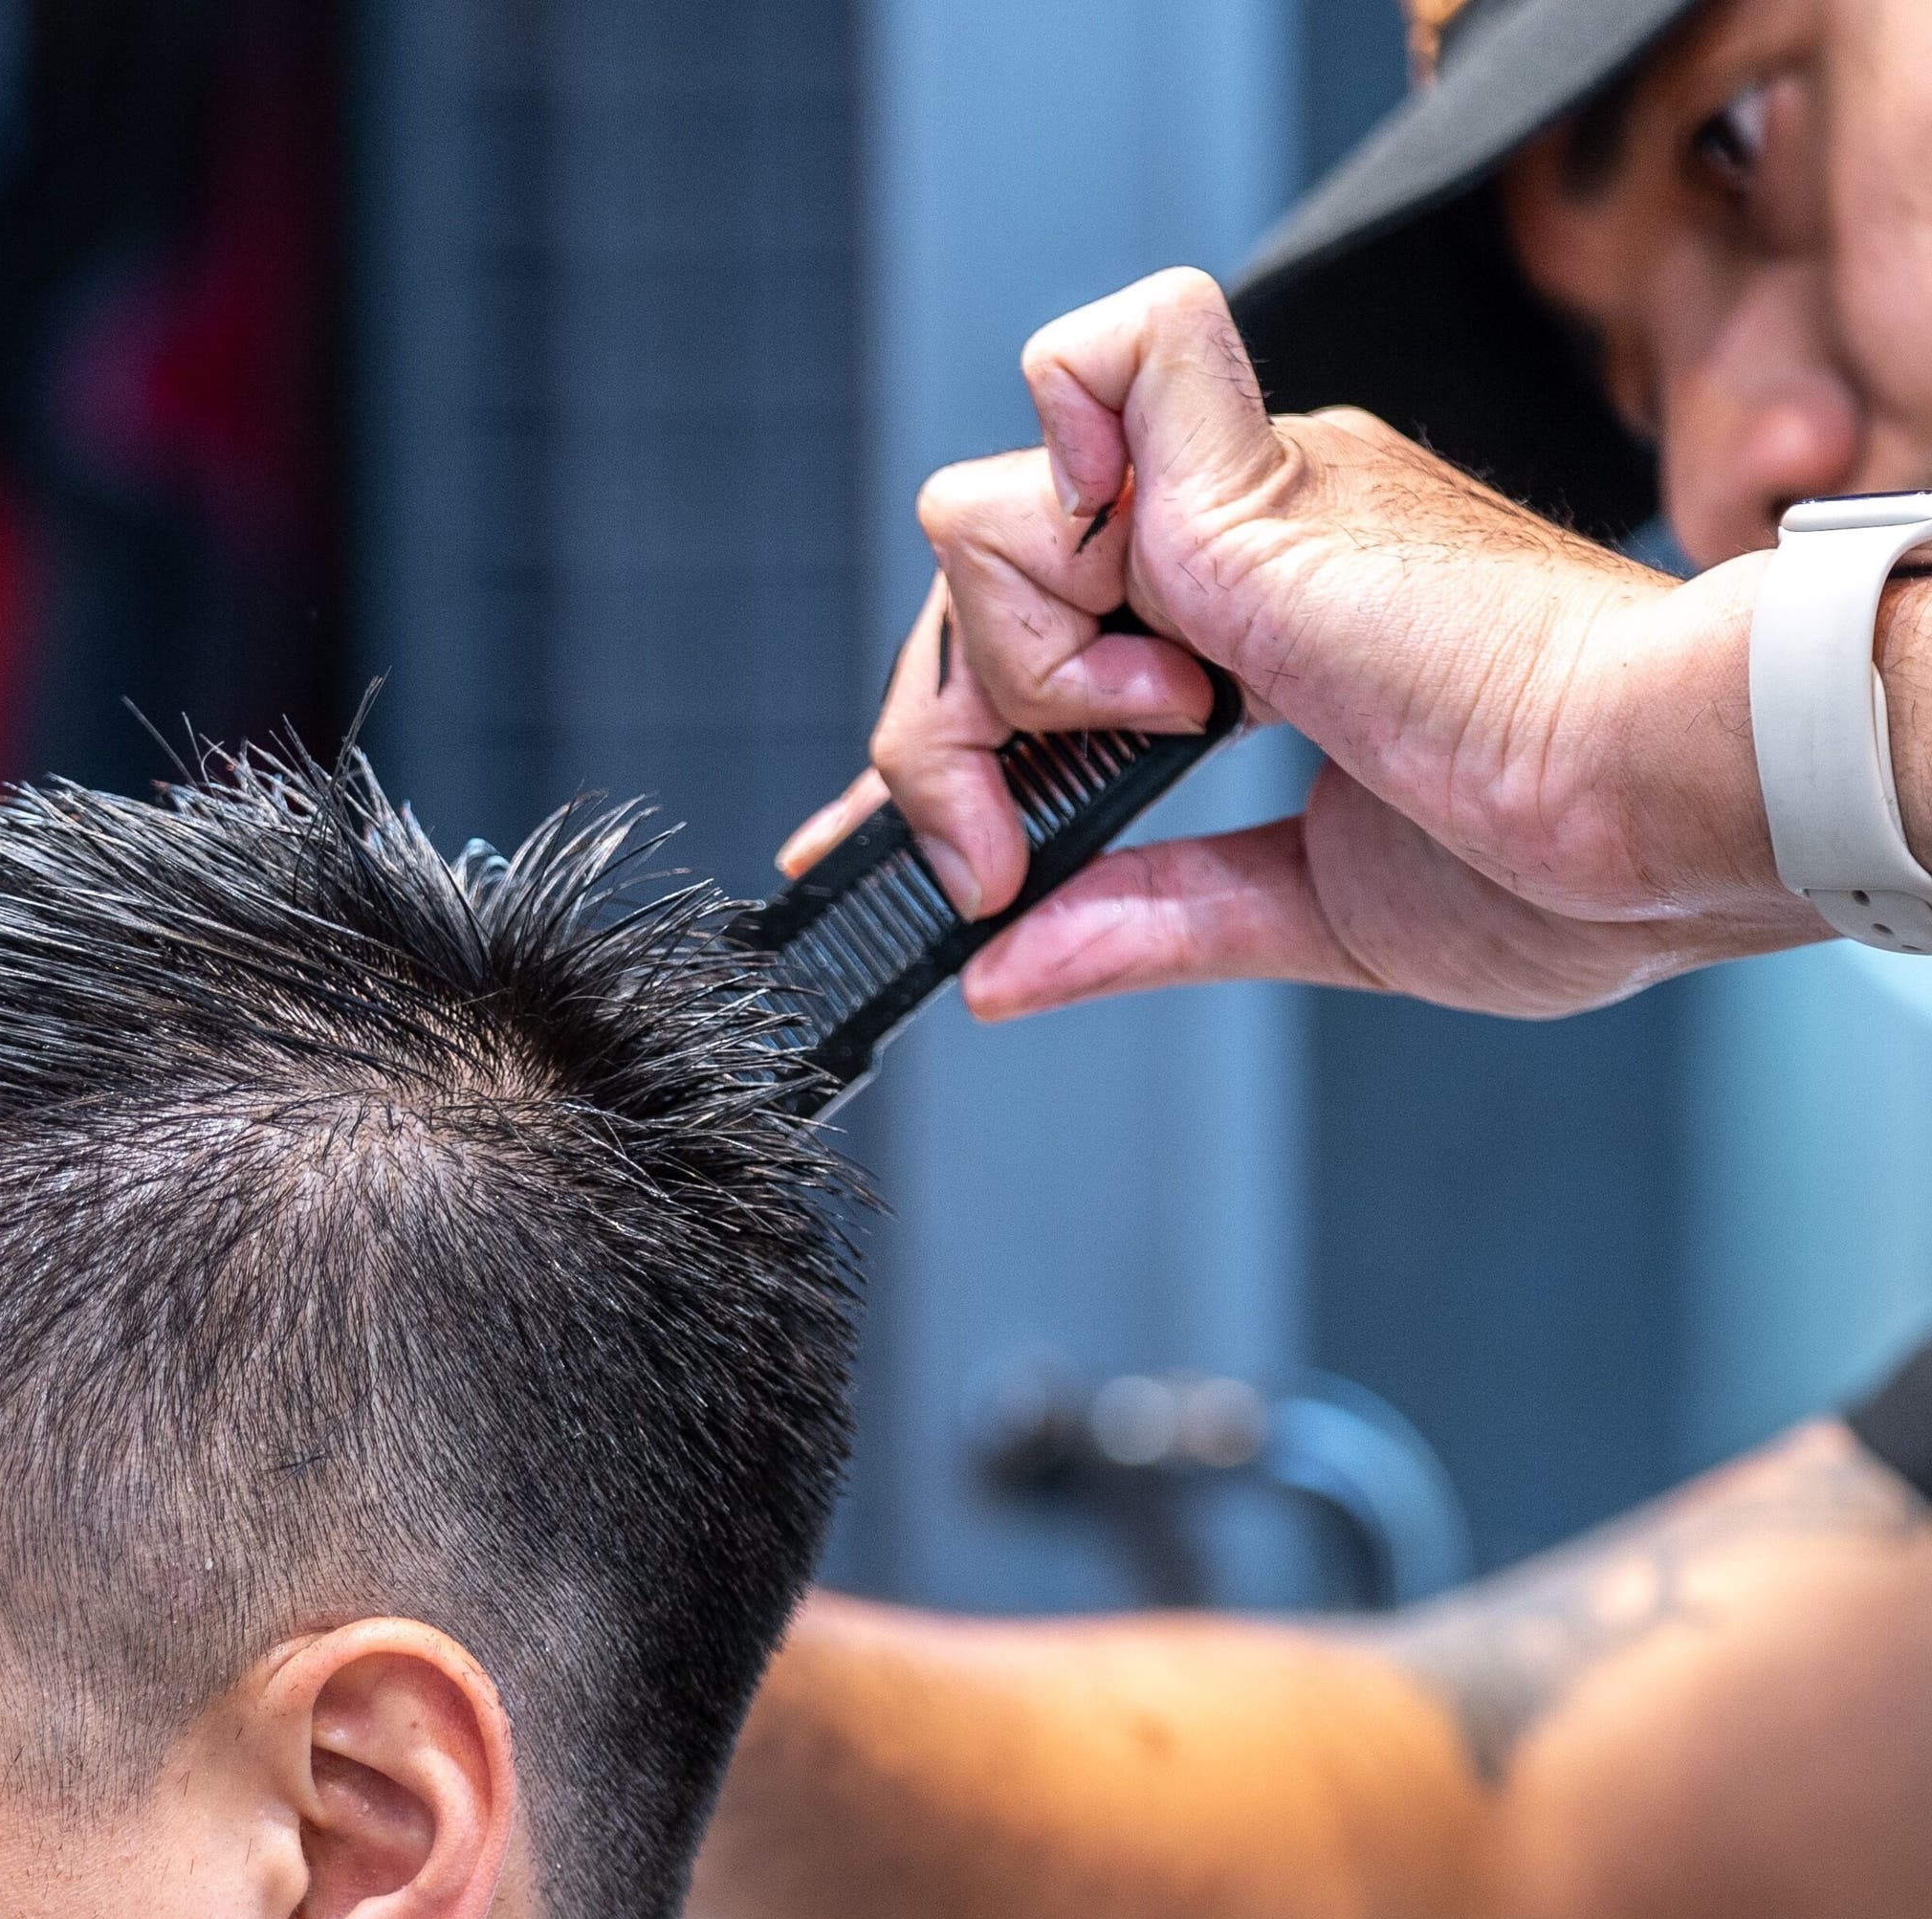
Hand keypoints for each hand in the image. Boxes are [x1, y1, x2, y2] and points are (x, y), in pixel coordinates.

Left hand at [778, 268, 1827, 1020]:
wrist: (1655, 815)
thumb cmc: (1565, 854)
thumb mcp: (1307, 911)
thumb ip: (1147, 921)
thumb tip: (1003, 970)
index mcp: (1255, 632)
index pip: (1022, 649)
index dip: (924, 745)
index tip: (845, 857)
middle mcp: (1235, 546)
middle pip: (971, 595)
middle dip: (941, 751)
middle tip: (1004, 861)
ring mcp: (1240, 502)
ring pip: (985, 515)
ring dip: (1016, 667)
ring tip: (1158, 733)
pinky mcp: (1254, 477)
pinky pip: (1096, 366)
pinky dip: (1060, 481)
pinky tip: (1131, 610)